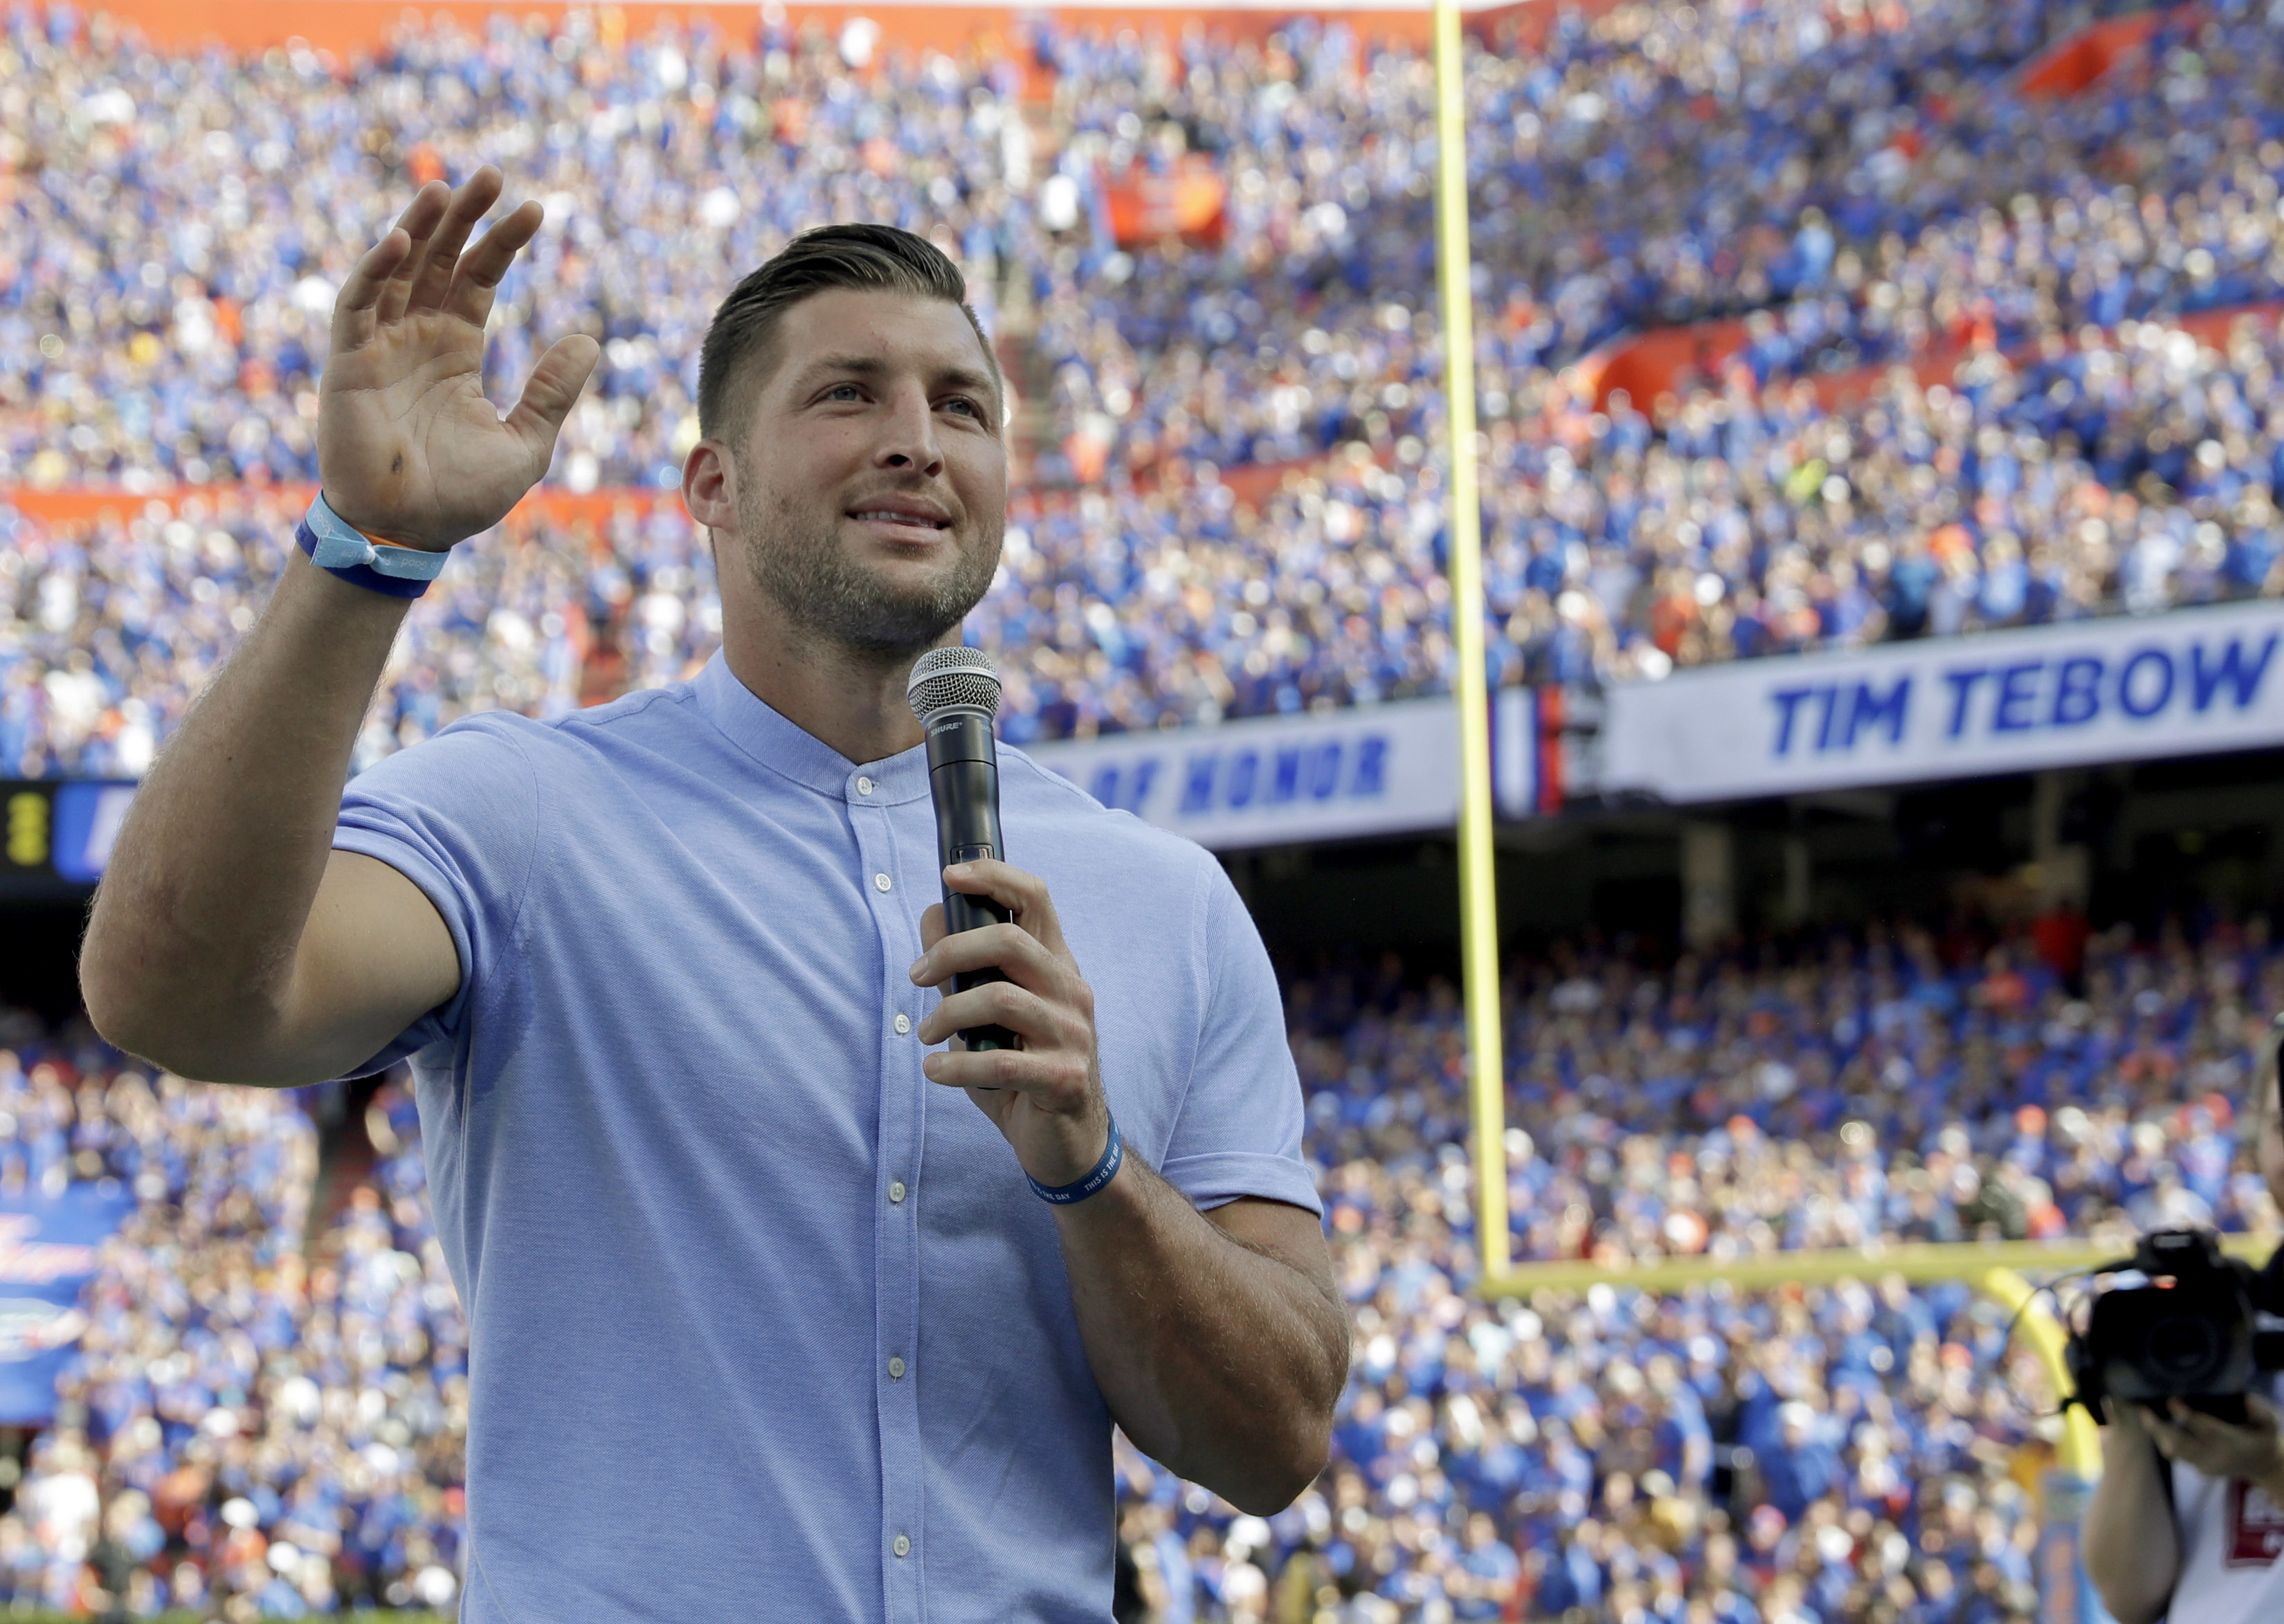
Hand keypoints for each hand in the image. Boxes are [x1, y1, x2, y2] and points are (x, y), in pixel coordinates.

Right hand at [319, 166, 600, 551]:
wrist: (408, 534)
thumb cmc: (460, 496)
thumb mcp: (525, 442)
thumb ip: (551, 392)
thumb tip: (589, 341)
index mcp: (456, 350)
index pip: (478, 279)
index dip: (502, 242)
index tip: (536, 209)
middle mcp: (417, 337)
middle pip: (441, 260)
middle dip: (464, 217)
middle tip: (492, 173)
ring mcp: (380, 345)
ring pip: (399, 269)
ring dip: (420, 227)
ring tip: (447, 188)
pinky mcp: (348, 362)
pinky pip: (359, 304)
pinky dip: (377, 270)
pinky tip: (404, 241)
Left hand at [910, 860, 1111, 1191]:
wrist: (1067, 1143)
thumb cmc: (1023, 1072)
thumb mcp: (991, 1015)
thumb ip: (966, 970)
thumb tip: (933, 915)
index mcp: (1057, 966)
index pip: (1036, 899)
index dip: (994, 876)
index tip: (950, 875)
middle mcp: (1071, 992)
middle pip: (1010, 942)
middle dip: (951, 952)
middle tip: (916, 976)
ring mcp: (1073, 1035)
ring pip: (1000, 1000)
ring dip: (947, 1015)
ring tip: (926, 1035)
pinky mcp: (1065, 1080)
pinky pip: (1002, 1063)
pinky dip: (957, 1066)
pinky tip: (936, 1072)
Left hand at [2147, 1394, 2283, 1492]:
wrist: (2263, 1466)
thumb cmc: (2263, 1438)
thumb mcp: (2270, 1424)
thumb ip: (2262, 1412)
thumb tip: (2247, 1400)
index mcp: (2230, 1443)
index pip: (2204, 1429)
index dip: (2186, 1416)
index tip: (2171, 1401)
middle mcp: (2213, 1456)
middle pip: (2180, 1444)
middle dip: (2159, 1427)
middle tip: (2144, 1409)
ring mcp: (2204, 1464)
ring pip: (2173, 1451)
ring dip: (2157, 1433)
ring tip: (2144, 1413)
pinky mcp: (2198, 1467)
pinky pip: (2176, 1455)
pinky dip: (2162, 1439)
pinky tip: (2152, 1422)